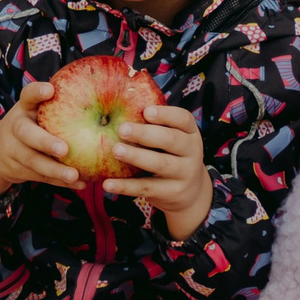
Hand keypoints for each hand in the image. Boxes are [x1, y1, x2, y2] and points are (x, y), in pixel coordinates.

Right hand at [0, 83, 79, 195]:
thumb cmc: (29, 125)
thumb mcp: (35, 111)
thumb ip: (57, 105)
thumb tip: (101, 93)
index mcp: (23, 109)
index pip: (27, 96)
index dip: (36, 92)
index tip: (50, 90)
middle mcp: (15, 128)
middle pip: (26, 134)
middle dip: (44, 142)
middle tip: (64, 149)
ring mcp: (14, 151)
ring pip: (33, 161)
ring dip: (54, 169)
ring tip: (74, 175)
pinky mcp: (19, 170)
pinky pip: (41, 177)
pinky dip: (59, 182)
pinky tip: (79, 184)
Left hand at [105, 106, 212, 239]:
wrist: (191, 193)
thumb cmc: (171, 155)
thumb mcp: (171, 139)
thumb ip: (153, 125)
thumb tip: (114, 107)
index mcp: (190, 133)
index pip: (184, 119)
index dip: (166, 114)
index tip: (146, 111)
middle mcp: (191, 152)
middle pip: (171, 140)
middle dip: (146, 134)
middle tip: (122, 129)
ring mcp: (184, 174)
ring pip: (161, 164)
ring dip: (137, 157)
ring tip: (115, 150)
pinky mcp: (172, 192)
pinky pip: (147, 188)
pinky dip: (126, 186)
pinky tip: (108, 183)